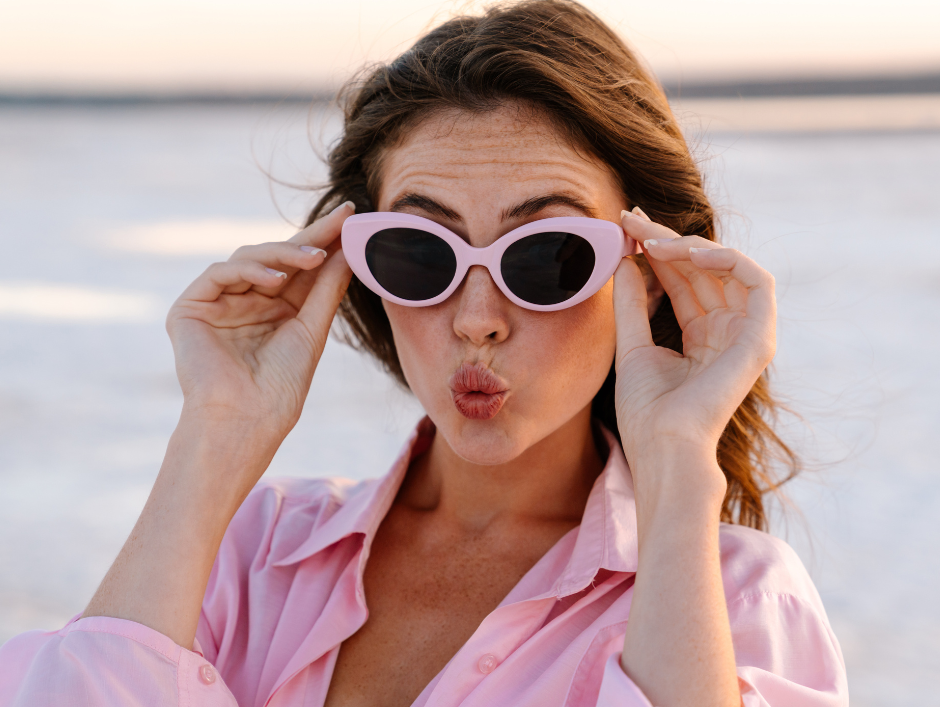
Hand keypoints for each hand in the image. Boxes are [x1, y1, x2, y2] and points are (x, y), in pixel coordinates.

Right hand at [166, 202, 353, 440]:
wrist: (248, 420)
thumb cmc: (281, 386)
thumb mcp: (312, 328)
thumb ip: (326, 288)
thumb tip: (348, 249)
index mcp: (273, 308)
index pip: (300, 267)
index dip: (324, 241)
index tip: (351, 215)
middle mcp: (244, 301)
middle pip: (276, 257)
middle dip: (309, 237)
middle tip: (339, 219)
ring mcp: (216, 303)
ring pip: (249, 258)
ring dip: (284, 253)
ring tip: (314, 256)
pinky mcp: (190, 308)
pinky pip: (220, 273)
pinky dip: (249, 271)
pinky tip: (275, 279)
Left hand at [612, 209, 775, 496]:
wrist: (662, 445)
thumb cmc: (645, 410)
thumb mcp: (631, 344)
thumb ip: (632, 302)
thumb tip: (626, 260)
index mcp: (701, 337)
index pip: (682, 280)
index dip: (657, 250)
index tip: (625, 226)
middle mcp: (726, 331)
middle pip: (701, 269)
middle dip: (666, 239)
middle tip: (630, 219)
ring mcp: (745, 334)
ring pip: (727, 267)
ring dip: (689, 245)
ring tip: (651, 239)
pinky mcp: (760, 338)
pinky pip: (756, 281)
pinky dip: (727, 258)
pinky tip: (687, 251)